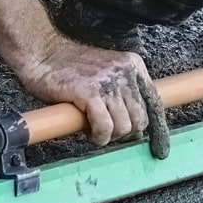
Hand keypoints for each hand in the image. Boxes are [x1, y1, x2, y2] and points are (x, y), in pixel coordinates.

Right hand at [20, 37, 168, 157]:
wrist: (42, 53)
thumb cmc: (70, 68)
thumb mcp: (107, 73)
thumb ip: (123, 92)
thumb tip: (136, 126)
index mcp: (133, 66)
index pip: (155, 102)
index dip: (158, 130)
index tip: (160, 149)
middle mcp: (125, 72)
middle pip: (140, 119)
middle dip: (125, 133)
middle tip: (108, 132)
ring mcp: (108, 82)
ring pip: (124, 126)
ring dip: (110, 136)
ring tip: (94, 129)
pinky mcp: (90, 92)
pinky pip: (105, 127)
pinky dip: (99, 137)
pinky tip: (90, 134)